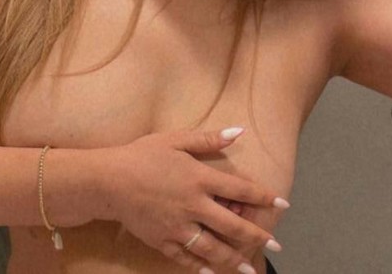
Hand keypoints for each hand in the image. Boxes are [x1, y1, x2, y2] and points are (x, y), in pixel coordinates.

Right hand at [102, 127, 287, 272]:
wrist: (108, 180)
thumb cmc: (142, 155)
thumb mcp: (175, 140)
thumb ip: (208, 139)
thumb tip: (239, 132)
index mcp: (199, 178)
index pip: (240, 190)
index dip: (263, 197)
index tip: (283, 203)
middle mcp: (193, 206)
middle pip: (232, 225)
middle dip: (256, 236)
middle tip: (275, 244)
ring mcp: (178, 227)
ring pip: (213, 248)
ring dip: (234, 259)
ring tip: (250, 270)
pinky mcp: (162, 241)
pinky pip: (186, 258)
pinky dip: (201, 267)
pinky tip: (212, 272)